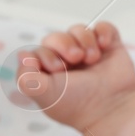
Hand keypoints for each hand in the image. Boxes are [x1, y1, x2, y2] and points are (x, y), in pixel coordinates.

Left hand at [15, 21, 134, 130]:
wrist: (112, 108)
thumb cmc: (78, 105)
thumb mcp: (43, 94)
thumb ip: (25, 76)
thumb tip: (22, 56)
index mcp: (51, 74)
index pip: (39, 50)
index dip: (45, 54)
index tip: (57, 69)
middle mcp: (69, 64)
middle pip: (57, 37)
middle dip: (64, 43)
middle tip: (75, 58)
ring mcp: (90, 54)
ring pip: (79, 30)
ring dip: (84, 40)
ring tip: (92, 58)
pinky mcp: (110, 48)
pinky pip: (103, 27)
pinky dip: (103, 32)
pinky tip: (104, 46)